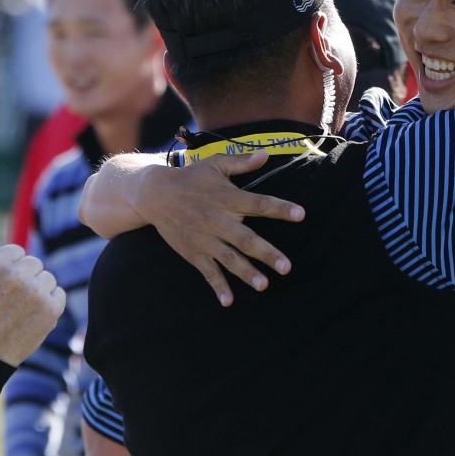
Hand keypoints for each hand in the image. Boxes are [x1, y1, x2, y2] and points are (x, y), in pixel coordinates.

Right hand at [0, 245, 65, 366]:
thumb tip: (15, 252)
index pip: (17, 251)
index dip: (12, 267)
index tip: (6, 283)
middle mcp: (16, 275)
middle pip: (35, 263)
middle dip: (27, 277)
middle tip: (15, 298)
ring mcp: (36, 291)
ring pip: (48, 278)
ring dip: (40, 290)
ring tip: (23, 309)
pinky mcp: (52, 308)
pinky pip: (59, 294)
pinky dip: (51, 303)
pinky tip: (35, 315)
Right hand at [135, 153, 304, 305]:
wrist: (153, 194)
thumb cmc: (191, 177)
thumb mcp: (215, 164)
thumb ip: (242, 162)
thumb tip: (267, 154)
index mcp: (228, 197)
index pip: (259, 203)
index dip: (281, 209)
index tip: (301, 215)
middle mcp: (218, 220)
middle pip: (246, 239)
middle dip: (267, 253)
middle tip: (286, 267)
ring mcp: (205, 238)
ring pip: (229, 258)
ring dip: (246, 273)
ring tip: (264, 285)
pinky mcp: (193, 252)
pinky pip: (207, 271)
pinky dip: (217, 286)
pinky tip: (228, 301)